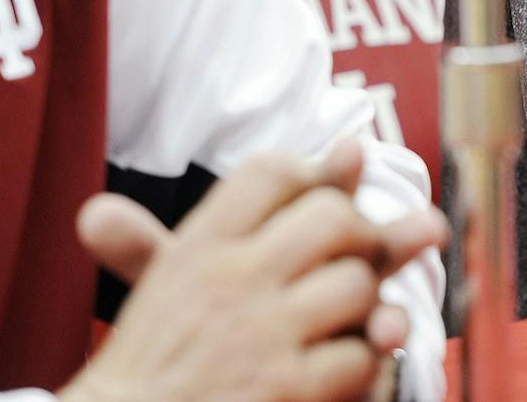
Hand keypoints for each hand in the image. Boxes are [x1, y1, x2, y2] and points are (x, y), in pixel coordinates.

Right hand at [61, 140, 448, 401]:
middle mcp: (228, 281)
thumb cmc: (157, 360)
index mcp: (197, 248)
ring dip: (369, 305)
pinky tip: (342, 368)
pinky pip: (361, 356)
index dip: (316, 177)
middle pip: (333, 216)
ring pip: (357, 284)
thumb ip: (249, 212)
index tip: (323, 205)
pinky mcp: (286, 389)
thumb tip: (340, 148)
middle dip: (362, 237)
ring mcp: (260, 335)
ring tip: (350, 320)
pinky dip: (366, 363)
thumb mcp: (170, 278)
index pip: (272, 170)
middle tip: (354, 264)